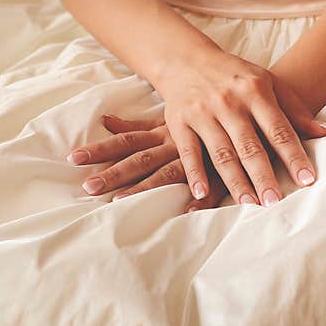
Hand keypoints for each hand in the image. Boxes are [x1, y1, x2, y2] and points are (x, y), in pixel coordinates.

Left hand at [67, 114, 227, 209]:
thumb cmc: (207, 117)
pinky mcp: (221, 173)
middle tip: (88, 187)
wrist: (252, 113)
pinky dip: (199, 200)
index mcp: (164, 133)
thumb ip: (139, 125)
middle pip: (140, 160)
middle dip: (113, 173)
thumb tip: (105, 121)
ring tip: (119, 202)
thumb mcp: (170, 119)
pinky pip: (211, 189)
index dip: (101, 149)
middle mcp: (176, 146)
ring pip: (167, 175)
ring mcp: (197, 160)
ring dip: (144, 189)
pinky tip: (186, 212)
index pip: (127, 141)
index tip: (74, 158)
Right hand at [154, 48, 325, 206]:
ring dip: (235, 181)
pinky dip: (195, 173)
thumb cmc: (235, 75)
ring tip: (249, 204)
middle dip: (263, 176)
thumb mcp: (268, 82)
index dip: (293, 156)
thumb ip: (295, 108)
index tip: (307, 180)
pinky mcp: (180, 122)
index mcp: (256, 92)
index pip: (279, 129)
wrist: (186, 59)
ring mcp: (203, 112)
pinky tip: (202, 193)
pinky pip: (189, 151)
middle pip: (249, 146)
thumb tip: (325, 132)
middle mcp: (229, 102)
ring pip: (222, 153)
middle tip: (275, 202)